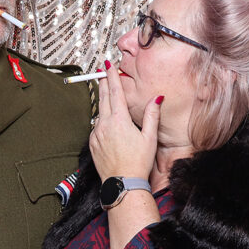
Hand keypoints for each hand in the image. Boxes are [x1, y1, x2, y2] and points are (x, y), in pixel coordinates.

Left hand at [89, 62, 160, 181]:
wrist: (122, 183)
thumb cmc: (138, 162)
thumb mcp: (150, 138)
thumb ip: (151, 115)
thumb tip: (156, 98)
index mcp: (119, 120)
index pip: (115, 91)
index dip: (111, 76)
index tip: (107, 65)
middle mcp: (105, 124)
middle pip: (104, 98)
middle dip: (103, 83)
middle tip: (102, 72)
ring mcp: (96, 134)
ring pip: (100, 113)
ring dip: (104, 103)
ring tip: (108, 97)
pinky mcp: (92, 143)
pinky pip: (97, 127)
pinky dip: (102, 122)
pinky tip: (109, 126)